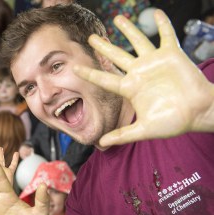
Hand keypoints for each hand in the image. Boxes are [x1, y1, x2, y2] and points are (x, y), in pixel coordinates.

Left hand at [73, 10, 213, 146]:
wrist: (198, 112)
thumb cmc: (173, 122)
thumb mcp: (144, 130)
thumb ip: (122, 134)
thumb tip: (101, 144)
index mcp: (130, 88)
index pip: (104, 79)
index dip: (90, 73)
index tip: (74, 68)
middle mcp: (139, 73)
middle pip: (116, 56)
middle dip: (104, 47)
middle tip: (91, 37)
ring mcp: (154, 62)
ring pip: (138, 41)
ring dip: (128, 29)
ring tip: (117, 18)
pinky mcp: (172, 54)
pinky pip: (166, 35)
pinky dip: (162, 23)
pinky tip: (155, 11)